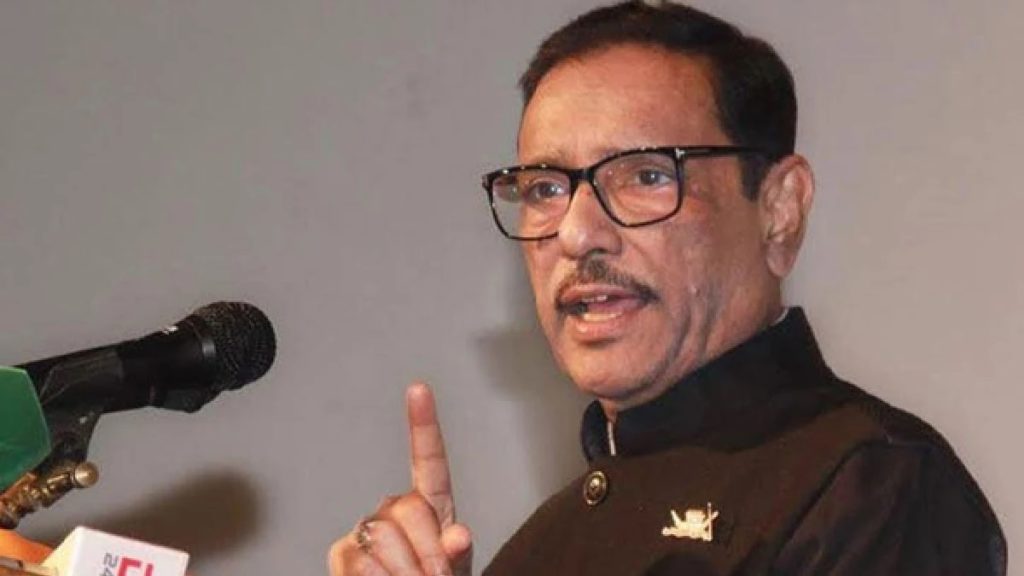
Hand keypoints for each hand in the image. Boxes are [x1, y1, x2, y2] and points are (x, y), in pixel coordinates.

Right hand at [328, 382, 472, 574]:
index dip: (423, 424)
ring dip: (405, 573)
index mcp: (430, 506)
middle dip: (428, 552)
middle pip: (408, 509)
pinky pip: (361, 562)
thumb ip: (457, 551)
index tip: (418, 389)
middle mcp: (394, 511)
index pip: (428, 460)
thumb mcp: (455, 568)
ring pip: (385, 538)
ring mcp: (367, 530)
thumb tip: (458, 536)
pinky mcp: (343, 553)